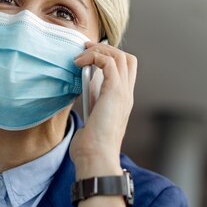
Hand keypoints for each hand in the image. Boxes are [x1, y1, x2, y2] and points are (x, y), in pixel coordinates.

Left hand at [71, 41, 137, 179]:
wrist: (96, 157)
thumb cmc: (91, 146)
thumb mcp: (92, 119)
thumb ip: (93, 103)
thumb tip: (84, 88)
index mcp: (123, 101)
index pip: (126, 70)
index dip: (110, 58)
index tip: (89, 58)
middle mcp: (127, 94)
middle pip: (127, 58)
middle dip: (106, 49)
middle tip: (85, 49)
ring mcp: (123, 92)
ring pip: (120, 56)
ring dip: (98, 50)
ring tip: (81, 55)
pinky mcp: (114, 91)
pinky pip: (108, 62)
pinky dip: (93, 57)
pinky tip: (79, 65)